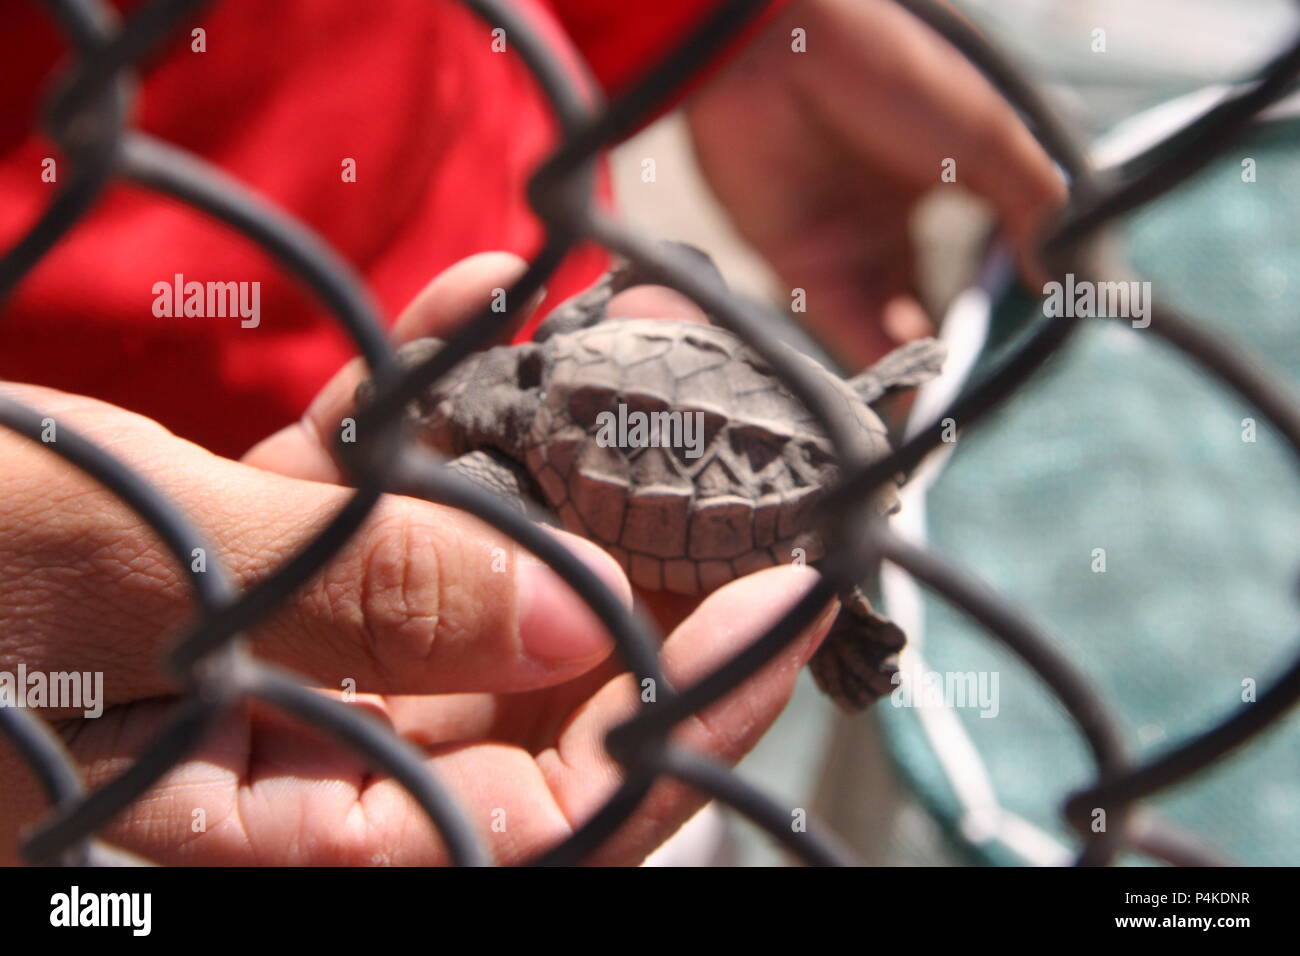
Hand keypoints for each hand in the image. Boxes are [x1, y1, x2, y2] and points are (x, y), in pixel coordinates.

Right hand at [0, 253, 834, 865]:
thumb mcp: (100, 566)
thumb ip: (345, 601)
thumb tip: (568, 615)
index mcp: (257, 840)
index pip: (538, 821)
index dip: (679, 723)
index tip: (790, 604)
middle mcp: (275, 777)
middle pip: (520, 718)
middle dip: (642, 597)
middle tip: (748, 492)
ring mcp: (252, 685)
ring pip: (453, 614)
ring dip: (536, 493)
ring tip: (621, 389)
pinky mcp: (218, 593)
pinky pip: (352, 527)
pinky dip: (408, 430)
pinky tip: (466, 321)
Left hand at [686, 0, 1065, 365]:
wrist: (777, 53)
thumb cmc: (889, 73)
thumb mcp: (986, 136)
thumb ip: (1032, 206)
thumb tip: (1060, 279)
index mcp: (943, 179)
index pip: (980, 256)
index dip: (1005, 302)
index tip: (1037, 345)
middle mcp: (891, 218)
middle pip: (930, 301)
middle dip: (960, 350)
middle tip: (993, 390)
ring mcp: (843, 243)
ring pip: (888, 325)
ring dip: (920, 369)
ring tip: (955, 403)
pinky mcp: (795, 265)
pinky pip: (841, 328)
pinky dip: (877, 364)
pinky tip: (913, 393)